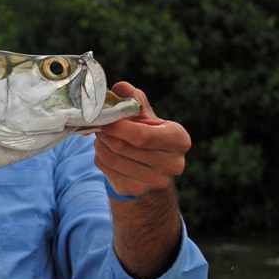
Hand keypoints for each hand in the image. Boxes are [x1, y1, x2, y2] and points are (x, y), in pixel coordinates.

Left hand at [93, 82, 191, 197]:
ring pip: (113, 159)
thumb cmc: (148, 133)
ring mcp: (156, 181)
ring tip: (101, 136)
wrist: (151, 167)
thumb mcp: (145, 114)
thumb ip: (133, 99)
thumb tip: (120, 89)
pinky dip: (100, 157)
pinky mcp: (137, 190)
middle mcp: (174, 164)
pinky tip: (104, 150)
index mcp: (179, 139)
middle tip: (99, 125)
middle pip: (125, 147)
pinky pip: (108, 169)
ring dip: (100, 144)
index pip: (143, 135)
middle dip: (107, 134)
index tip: (106, 118)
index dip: (119, 126)